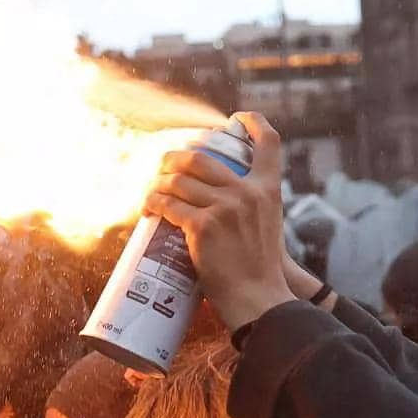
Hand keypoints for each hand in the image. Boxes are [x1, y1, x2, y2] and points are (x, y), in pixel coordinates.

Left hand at [146, 113, 295, 328]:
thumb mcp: (267, 225)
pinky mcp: (202, 227)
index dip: (253, 122)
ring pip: (178, 181)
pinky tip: (148, 208)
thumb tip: (221, 193)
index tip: (237, 118)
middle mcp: (247, 193)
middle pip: (201, 158)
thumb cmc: (260, 269)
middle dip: (175, 159)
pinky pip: (168, 205)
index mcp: (268, 190)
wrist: (257, 298)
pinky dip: (153, 204)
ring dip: (158, 183)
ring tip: (151, 192)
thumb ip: (251, 205)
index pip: (269, 142)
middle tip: (163, 167)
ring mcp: (224, 208)